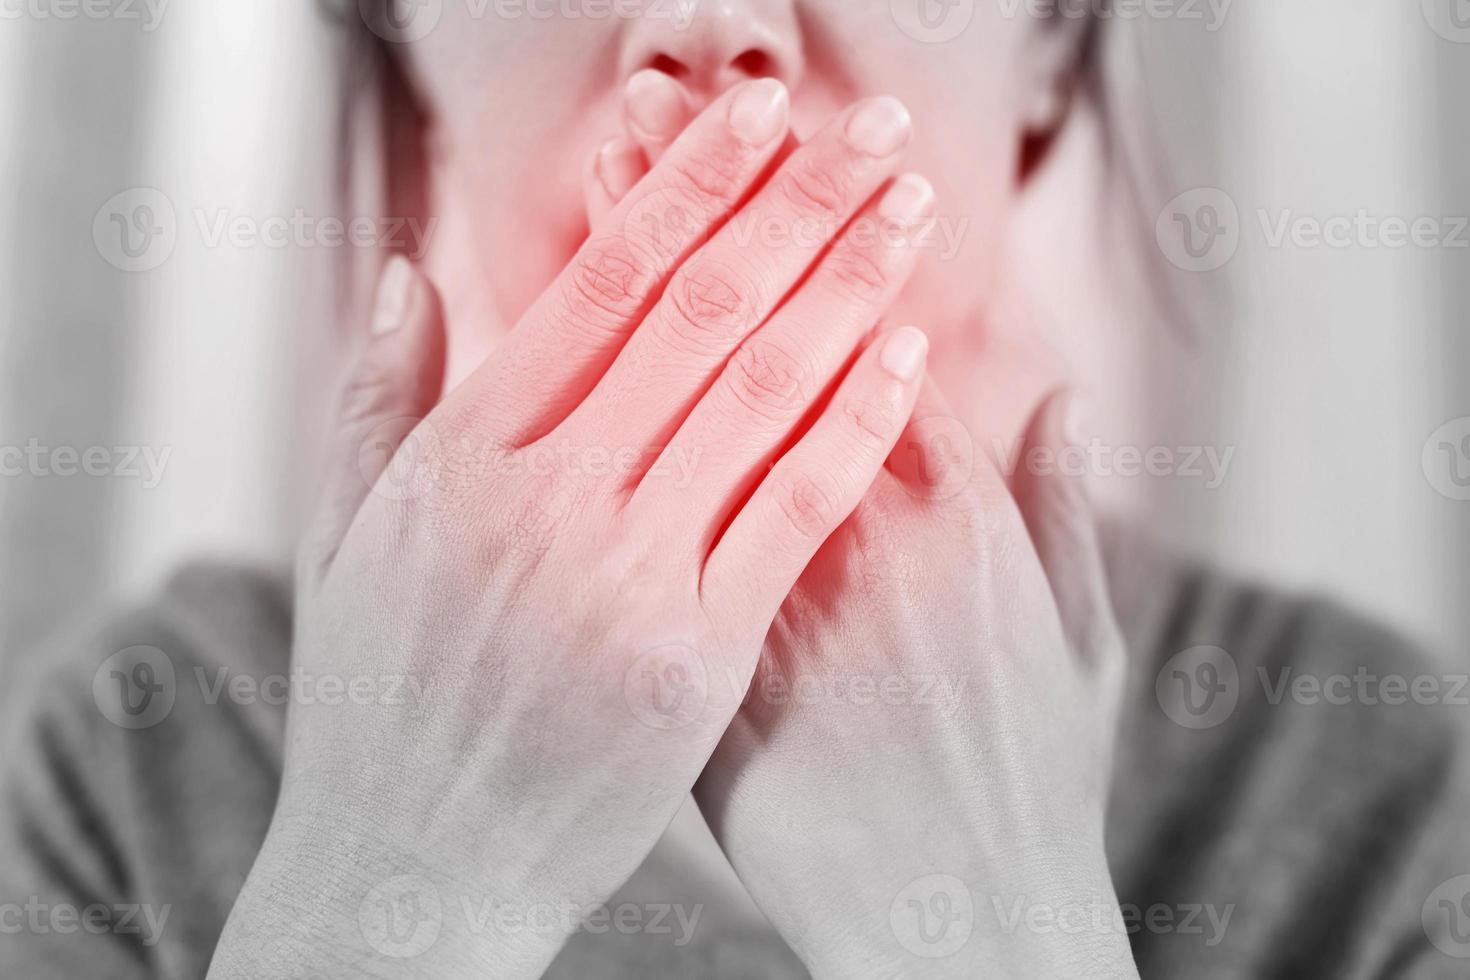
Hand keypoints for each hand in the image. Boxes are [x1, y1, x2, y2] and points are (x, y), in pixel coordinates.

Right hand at [210, 77, 936, 978]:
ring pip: (759, 394)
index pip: (600, 281)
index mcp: (462, 454)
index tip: (759, 115)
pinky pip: (792, 515)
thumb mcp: (349, 538)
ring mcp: (624, 575)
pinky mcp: (692, 657)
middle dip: (798, 205)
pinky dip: (856, 427)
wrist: (411, 865)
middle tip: (871, 134)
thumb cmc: (380, 703)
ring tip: (909, 213)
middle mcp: (545, 497)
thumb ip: (380, 397)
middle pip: (699, 311)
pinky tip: (909, 356)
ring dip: (847, 288)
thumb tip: (411, 270)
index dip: (692, 184)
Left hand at [585, 76, 1134, 978]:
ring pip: (685, 417)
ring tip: (594, 200)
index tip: (763, 148)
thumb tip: (1058, 395)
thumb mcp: (1085, 642)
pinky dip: (603, 453)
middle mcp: (853, 539)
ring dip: (638, 300)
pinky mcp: (704, 672)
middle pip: (761, 345)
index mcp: (955, 518)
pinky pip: (646, 542)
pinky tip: (557, 383)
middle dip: (705, 223)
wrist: (961, 927)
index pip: (867, 329)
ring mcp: (771, 598)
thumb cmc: (1028, 788)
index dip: (806, 230)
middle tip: (650, 121)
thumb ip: (1068, 512)